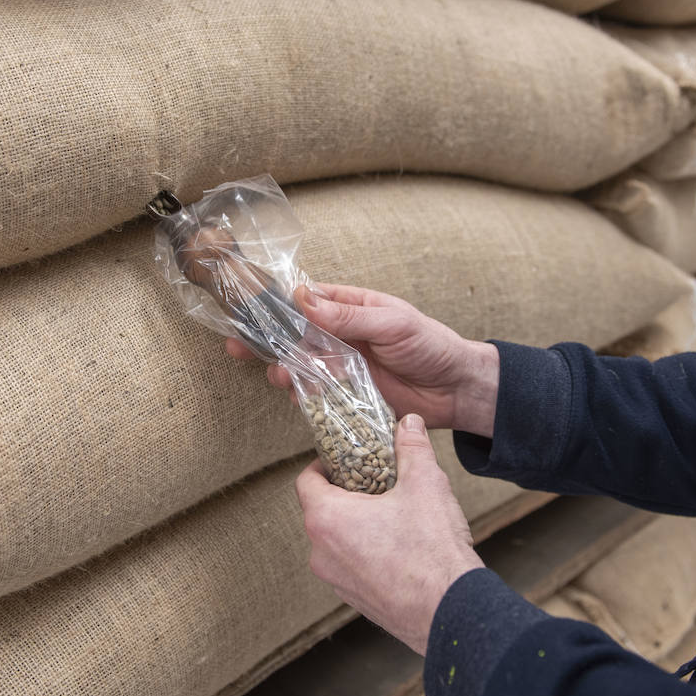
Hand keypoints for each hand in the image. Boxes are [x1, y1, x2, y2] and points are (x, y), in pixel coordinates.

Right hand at [225, 283, 499, 436]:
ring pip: (301, 366)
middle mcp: (341, 335)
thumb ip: (350, 316)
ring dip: (284, 369)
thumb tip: (305, 300)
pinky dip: (303, 395)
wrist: (458, 390)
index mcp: (351, 307)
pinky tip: (296, 396)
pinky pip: (317, 395)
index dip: (276, 303)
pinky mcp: (348, 396)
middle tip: (237, 346)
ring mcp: (343, 367)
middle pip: (294, 335)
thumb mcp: (393, 323)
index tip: (248, 307)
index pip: (306, 300)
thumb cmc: (431, 345)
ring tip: (276, 375)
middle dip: (266, 340)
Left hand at [297, 413, 483, 654]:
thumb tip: (410, 423)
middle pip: (321, 510)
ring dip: (357, 524)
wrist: (450, 611)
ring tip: (392, 513)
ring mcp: (336, 581)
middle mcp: (321, 553)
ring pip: (336, 540)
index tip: (346, 458)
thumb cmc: (431, 549)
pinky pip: (351, 565)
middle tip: (377, 482)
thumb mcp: (425, 484)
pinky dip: (366, 551)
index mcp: (327, 519)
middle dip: (346, 493)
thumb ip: (412, 448)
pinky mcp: (354, 600)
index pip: (307, 481)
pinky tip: (399, 546)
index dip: (325, 464)